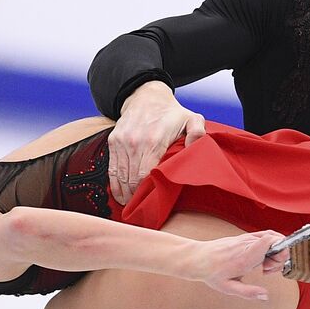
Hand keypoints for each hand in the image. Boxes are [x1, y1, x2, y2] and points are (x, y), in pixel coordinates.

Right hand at [109, 80, 206, 203]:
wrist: (145, 95)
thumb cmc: (171, 113)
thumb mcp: (191, 118)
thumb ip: (197, 132)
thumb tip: (196, 145)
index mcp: (154, 140)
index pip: (146, 176)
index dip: (149, 193)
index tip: (154, 204)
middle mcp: (134, 142)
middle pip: (132, 181)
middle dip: (137, 198)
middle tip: (144, 213)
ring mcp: (121, 143)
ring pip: (120, 178)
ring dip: (125, 195)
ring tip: (132, 207)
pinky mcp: (113, 142)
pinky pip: (112, 170)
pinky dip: (115, 186)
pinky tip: (121, 196)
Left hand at [193, 231, 286, 300]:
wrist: (198, 258)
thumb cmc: (212, 273)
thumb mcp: (229, 288)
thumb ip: (248, 292)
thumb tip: (265, 296)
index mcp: (245, 257)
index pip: (269, 240)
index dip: (280, 249)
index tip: (272, 265)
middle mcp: (246, 244)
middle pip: (275, 240)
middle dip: (279, 256)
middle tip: (266, 270)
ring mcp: (245, 238)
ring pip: (272, 238)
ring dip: (274, 252)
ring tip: (263, 265)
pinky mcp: (244, 237)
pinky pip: (264, 236)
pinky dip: (269, 245)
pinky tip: (262, 257)